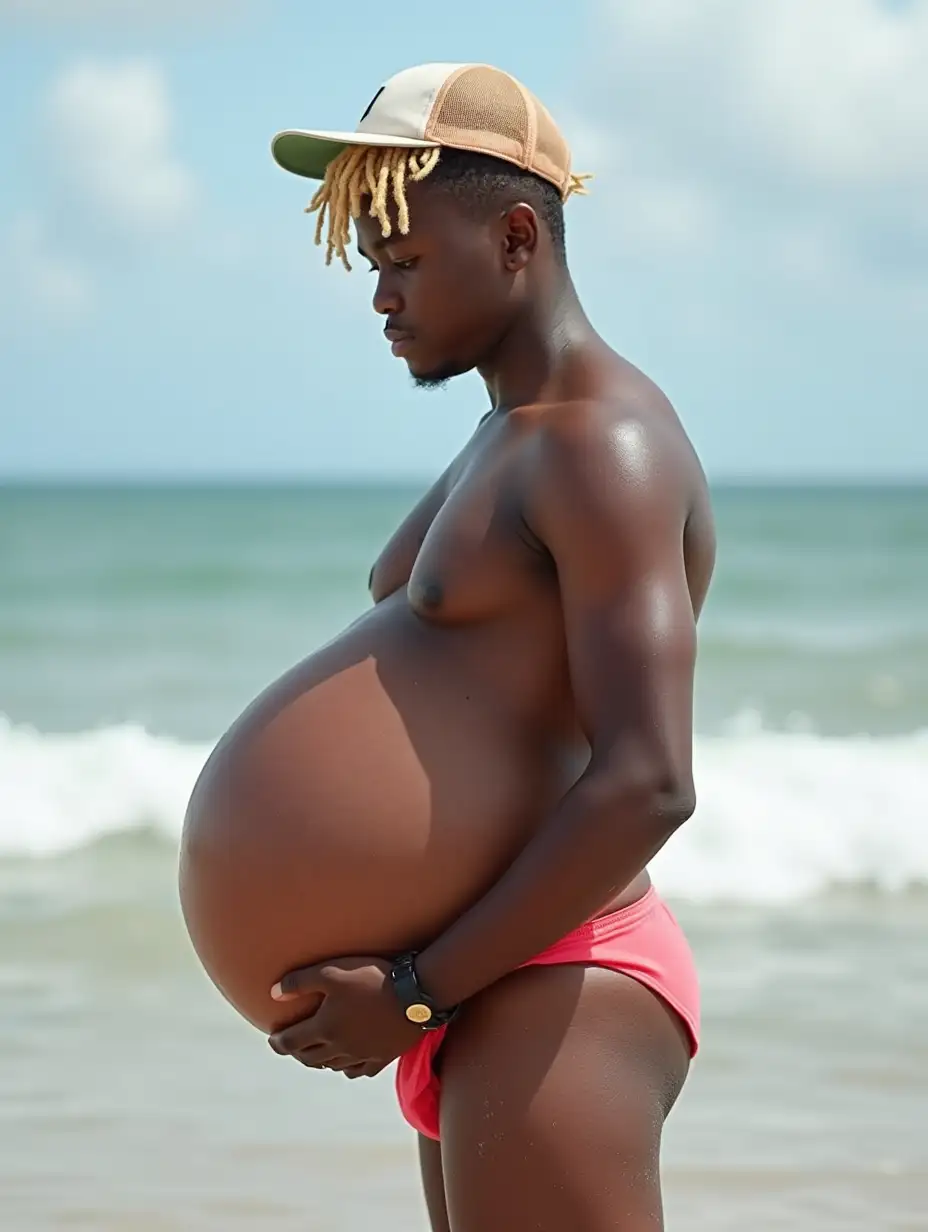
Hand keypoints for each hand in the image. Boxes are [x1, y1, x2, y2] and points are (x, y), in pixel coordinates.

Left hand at [267, 956, 423, 1078]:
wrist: (415, 994)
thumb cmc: (371, 979)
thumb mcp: (332, 971)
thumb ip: (300, 981)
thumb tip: (273, 993)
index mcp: (324, 1029)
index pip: (290, 1042)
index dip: (277, 1041)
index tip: (272, 1038)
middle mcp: (339, 1048)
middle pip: (309, 1058)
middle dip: (295, 1052)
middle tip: (290, 1045)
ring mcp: (362, 1055)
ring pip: (332, 1066)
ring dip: (319, 1061)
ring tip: (316, 1052)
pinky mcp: (382, 1058)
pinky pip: (359, 1071)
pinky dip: (348, 1068)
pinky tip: (348, 1062)